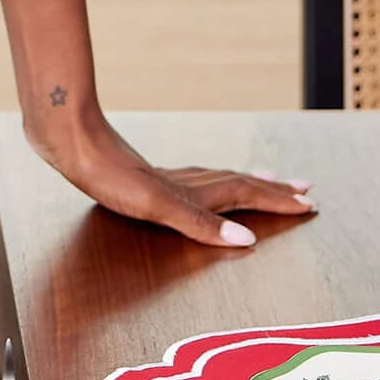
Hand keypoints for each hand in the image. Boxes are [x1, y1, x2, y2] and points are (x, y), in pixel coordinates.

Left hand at [25, 108, 314, 248]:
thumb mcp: (157, 206)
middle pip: (240, 182)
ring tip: (268, 181)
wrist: (70, 140)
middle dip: (273, 190)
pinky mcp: (147, 176)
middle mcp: (187, 181)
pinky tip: (201, 186)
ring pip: (219, 179)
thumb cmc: (109, 175)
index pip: (248, 194)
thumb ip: (201, 224)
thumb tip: (247, 239)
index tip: (309, 204)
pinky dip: (213, 184)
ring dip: (248, 183)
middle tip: (305, 191)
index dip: (278, 201)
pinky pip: (196, 180)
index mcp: (194, 190)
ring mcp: (167, 177)